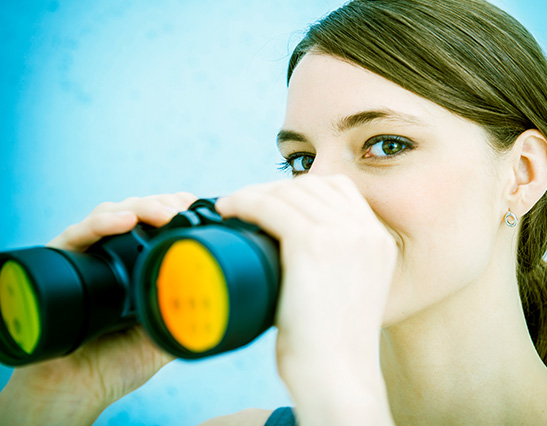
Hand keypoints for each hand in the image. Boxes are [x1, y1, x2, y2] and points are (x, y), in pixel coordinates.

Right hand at [0, 192, 196, 425]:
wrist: (78, 387)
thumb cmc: (119, 361)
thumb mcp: (166, 332)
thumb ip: (187, 313)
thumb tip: (217, 297)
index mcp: (138, 263)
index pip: (156, 221)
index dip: (175, 207)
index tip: (196, 205)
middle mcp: (113, 253)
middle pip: (137, 211)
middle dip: (162, 204)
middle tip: (182, 208)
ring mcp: (88, 254)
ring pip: (112, 213)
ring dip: (140, 207)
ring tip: (162, 212)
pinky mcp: (61, 260)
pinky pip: (77, 234)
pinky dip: (102, 223)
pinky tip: (125, 220)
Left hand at [216, 175, 395, 424]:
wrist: (337, 378)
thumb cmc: (329, 345)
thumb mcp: (343, 291)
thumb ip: (330, 262)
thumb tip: (283, 242)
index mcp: (378, 241)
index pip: (338, 191)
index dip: (300, 190)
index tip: (271, 202)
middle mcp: (366, 232)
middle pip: (312, 187)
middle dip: (274, 189)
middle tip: (246, 204)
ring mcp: (343, 236)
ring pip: (289, 193)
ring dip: (254, 193)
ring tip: (232, 206)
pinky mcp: (314, 246)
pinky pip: (272, 207)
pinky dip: (245, 202)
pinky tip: (228, 208)